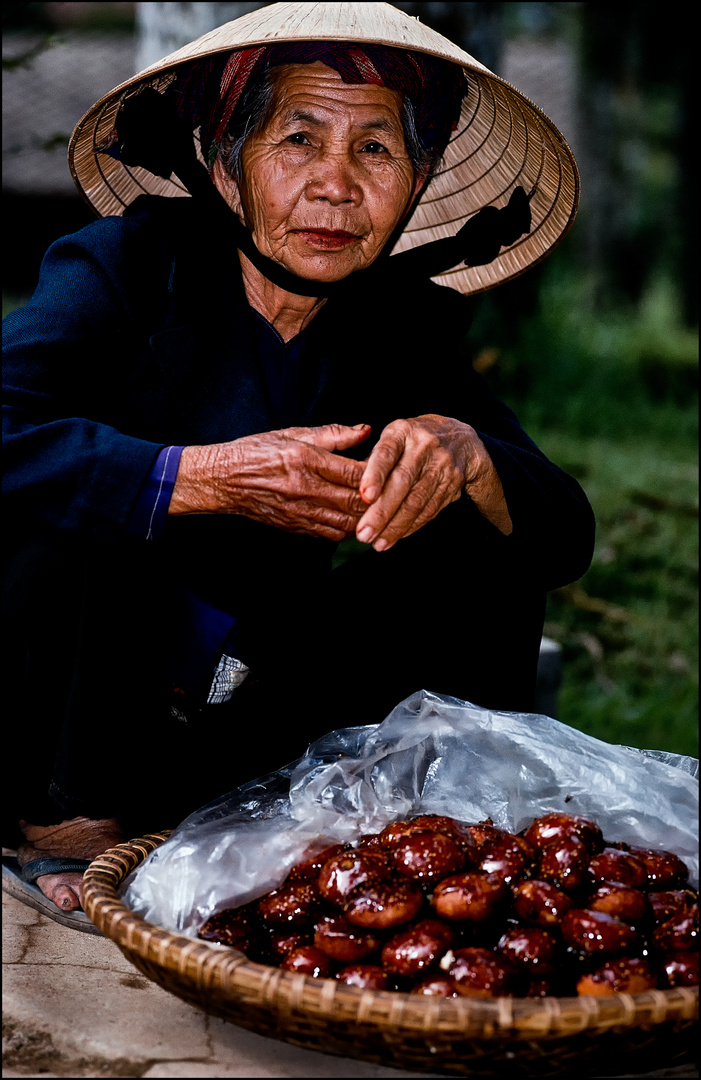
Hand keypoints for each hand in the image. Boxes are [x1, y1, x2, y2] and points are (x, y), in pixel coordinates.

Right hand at [170, 422, 370, 540]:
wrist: (224, 480)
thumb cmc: (257, 452)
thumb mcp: (293, 433)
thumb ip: (333, 434)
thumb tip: (365, 431)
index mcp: (306, 460)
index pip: (353, 472)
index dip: (377, 474)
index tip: (389, 468)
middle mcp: (305, 488)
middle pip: (355, 501)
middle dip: (378, 500)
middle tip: (393, 492)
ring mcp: (300, 512)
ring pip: (347, 522)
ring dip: (367, 519)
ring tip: (381, 511)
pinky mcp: (295, 527)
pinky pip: (330, 534)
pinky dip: (348, 530)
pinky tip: (358, 523)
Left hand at [355, 414, 511, 549]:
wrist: (461, 441)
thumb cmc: (412, 442)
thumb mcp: (393, 439)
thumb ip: (373, 462)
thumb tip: (352, 494)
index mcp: (402, 431)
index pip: (387, 453)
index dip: (375, 475)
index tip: (364, 496)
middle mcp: (424, 445)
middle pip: (402, 482)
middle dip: (381, 512)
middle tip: (363, 534)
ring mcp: (441, 464)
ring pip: (417, 501)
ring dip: (395, 526)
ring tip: (378, 543)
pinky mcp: (452, 483)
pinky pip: (429, 509)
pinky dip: (411, 526)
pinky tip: (396, 536)